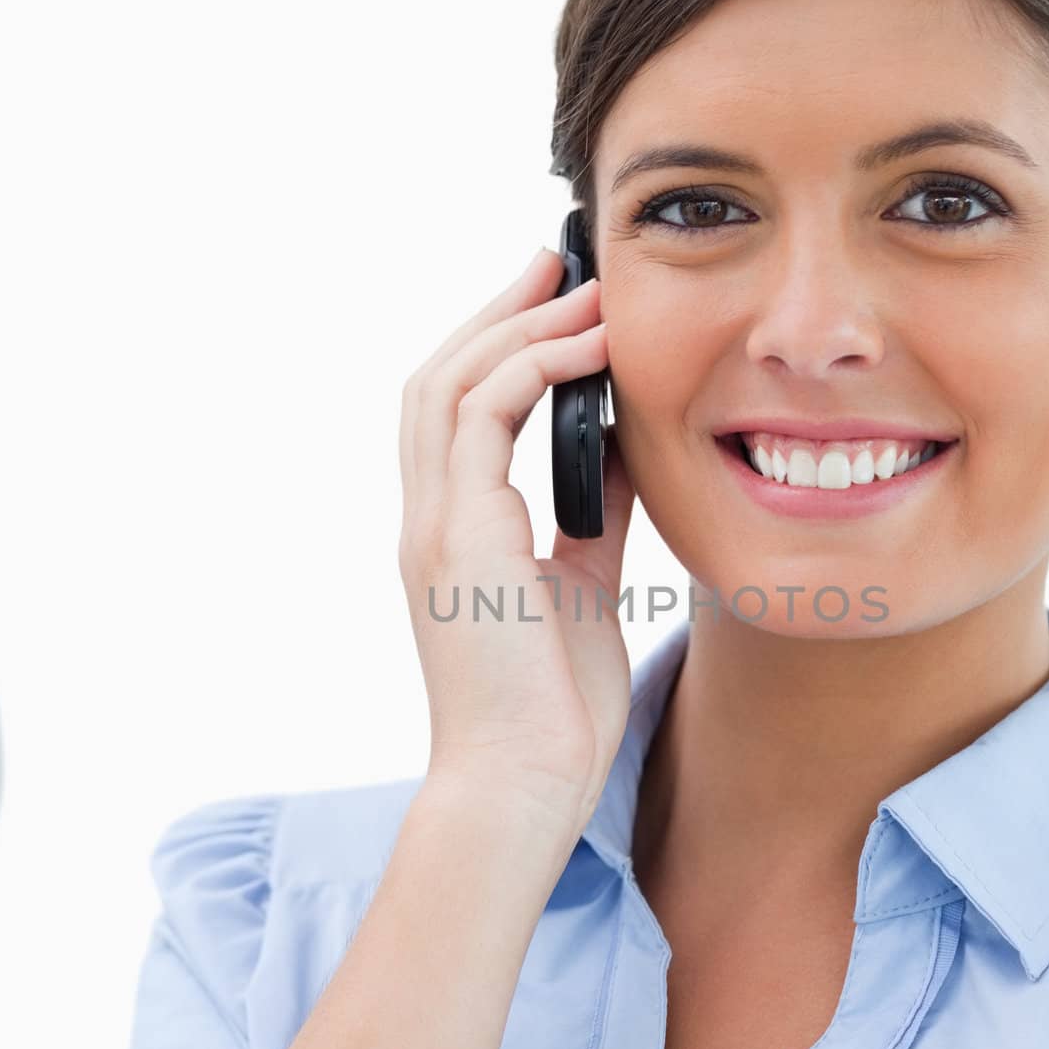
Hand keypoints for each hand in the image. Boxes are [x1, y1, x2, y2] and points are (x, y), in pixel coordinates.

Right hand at [398, 247, 636, 842]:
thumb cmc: (553, 710)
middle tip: (555, 262)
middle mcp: (430, 520)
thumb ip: (587, 521)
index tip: (556, 305)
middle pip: (438, 378)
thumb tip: (618, 460)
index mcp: (454, 534)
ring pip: (448, 383)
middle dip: (497, 312)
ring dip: (516, 324)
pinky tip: (587, 347)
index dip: (498, 347)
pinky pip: (483, 416)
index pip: (456, 415)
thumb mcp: (583, 590)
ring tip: (578, 284)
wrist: (524, 787)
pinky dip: (531, 368)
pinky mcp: (459, 535)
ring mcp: (435, 526)